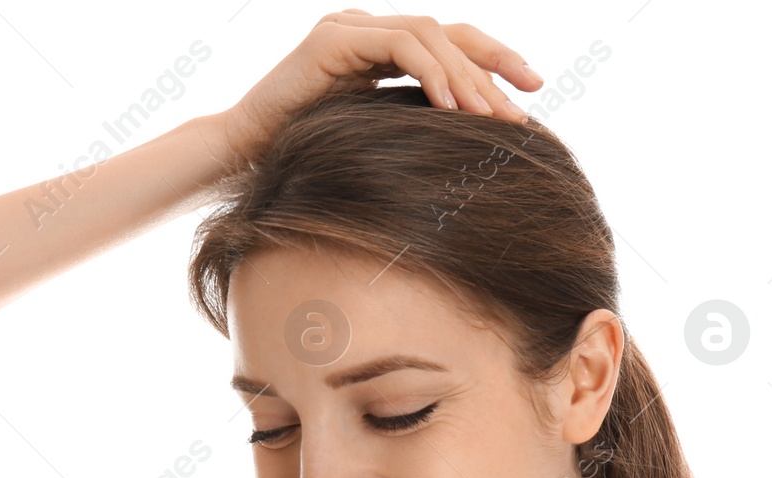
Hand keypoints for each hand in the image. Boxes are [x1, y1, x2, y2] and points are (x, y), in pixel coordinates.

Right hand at [219, 11, 541, 165]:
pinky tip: (452, 108)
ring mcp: (349, 28)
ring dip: (466, 76)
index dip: (491, 61)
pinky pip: (401, 45)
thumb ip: (406, 123)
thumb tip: (464, 141)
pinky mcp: (335, 38)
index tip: (530, 90)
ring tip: (490, 116)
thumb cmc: (297, 156)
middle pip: (447, 32)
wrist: (241, 153)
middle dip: (494, 62)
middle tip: (529, 95)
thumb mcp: (368, 137)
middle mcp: (365, 29)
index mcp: (376, 50)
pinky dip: (433, 73)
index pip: (446, 43)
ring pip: (429, 35)